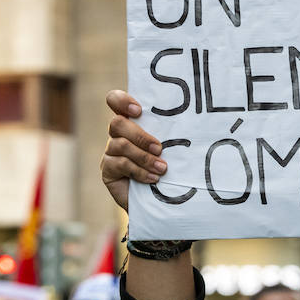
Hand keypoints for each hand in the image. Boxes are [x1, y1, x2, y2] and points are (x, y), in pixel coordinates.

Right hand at [102, 91, 166, 212]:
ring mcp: (110, 152)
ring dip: (144, 157)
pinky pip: (120, 164)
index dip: (121, 101)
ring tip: (162, 168)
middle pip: (117, 123)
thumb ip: (170, 134)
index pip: (114, 100)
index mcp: (131, 122)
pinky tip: (153, 178)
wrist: (159, 199)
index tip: (139, 111)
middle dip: (140, 136)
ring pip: (120, 145)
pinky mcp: (108, 170)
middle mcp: (117, 134)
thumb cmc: (169, 168)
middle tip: (159, 149)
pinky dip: (140, 171)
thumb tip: (192, 125)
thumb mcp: (170, 148)